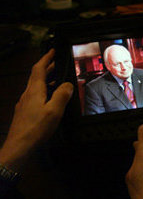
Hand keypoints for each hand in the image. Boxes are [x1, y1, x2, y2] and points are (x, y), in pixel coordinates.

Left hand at [0, 49, 72, 171]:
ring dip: (46, 80)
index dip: (46, 58)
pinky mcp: (25, 113)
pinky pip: (35, 96)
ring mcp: (24, 104)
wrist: (18, 147)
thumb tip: (67, 84)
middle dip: (47, 68)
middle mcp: (27, 95)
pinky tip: (50, 99)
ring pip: (35, 86)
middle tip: (57, 63)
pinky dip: (44, 91)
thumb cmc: (35, 129)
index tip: (53, 51)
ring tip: (57, 79)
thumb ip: (62, 94)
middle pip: (36, 76)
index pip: (39, 68)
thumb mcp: (54, 110)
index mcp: (34, 91)